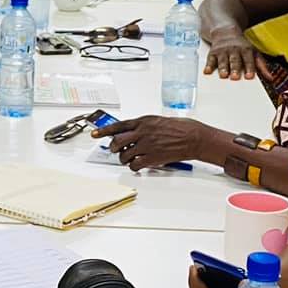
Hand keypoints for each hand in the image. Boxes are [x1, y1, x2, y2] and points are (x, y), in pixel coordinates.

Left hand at [93, 114, 222, 171]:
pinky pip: (134, 165)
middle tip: (116, 150)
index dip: (103, 130)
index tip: (94, 134)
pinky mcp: (152, 158)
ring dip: (124, 158)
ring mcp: (146, 146)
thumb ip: (144, 126)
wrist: (193, 137)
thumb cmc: (181, 128)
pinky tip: (138, 165)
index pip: (117, 126)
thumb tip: (134, 132)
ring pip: (124, 155)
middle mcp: (142, 133)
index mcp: (143, 122)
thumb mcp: (159, 121)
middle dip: (113, 148)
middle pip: (117, 142)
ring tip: (129, 158)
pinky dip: (134, 167)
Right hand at [204, 32, 261, 79]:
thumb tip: (271, 79)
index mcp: (246, 50)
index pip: (248, 59)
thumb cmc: (242, 46)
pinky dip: (209, 65)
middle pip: (235, 60)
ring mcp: (223, 51)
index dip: (249, 68)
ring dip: (223, 68)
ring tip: (223, 75)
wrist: (226, 32)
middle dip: (235, 68)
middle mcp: (234, 50)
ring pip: (223, 60)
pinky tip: (207, 72)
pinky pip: (210, 59)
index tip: (249, 76)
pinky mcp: (213, 52)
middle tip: (235, 77)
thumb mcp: (254, 53)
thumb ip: (262, 66)